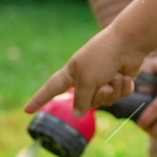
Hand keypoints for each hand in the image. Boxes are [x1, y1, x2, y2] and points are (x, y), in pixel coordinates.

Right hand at [24, 22, 144, 115]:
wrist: (129, 42)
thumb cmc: (103, 56)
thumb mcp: (86, 80)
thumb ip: (81, 100)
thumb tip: (76, 114)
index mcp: (71, 73)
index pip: (50, 89)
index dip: (38, 100)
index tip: (27, 110)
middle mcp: (86, 78)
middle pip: (88, 103)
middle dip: (99, 96)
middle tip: (105, 84)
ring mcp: (103, 79)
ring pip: (107, 101)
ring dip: (113, 90)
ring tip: (116, 76)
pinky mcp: (119, 80)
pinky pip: (120, 95)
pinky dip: (124, 87)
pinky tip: (126, 75)